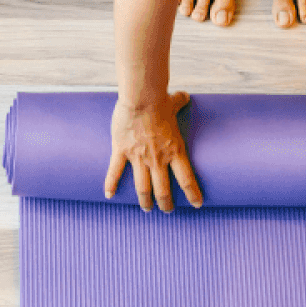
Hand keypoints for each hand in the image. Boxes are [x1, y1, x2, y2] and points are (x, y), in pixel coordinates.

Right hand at [106, 91, 203, 211]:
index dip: (193, 194)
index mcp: (175, 151)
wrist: (141, 98)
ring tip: (146, 210)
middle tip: (167, 211)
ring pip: (143, 188)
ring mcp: (139, 157)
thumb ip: (180, 101)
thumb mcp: (174, 103)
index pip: (187, 180)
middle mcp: (158, 159)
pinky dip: (111, 185)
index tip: (197, 204)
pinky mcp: (122, 151)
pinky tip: (109, 196)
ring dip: (145, 201)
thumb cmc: (159, 100)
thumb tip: (185, 95)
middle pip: (163, 190)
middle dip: (166, 204)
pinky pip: (115, 172)